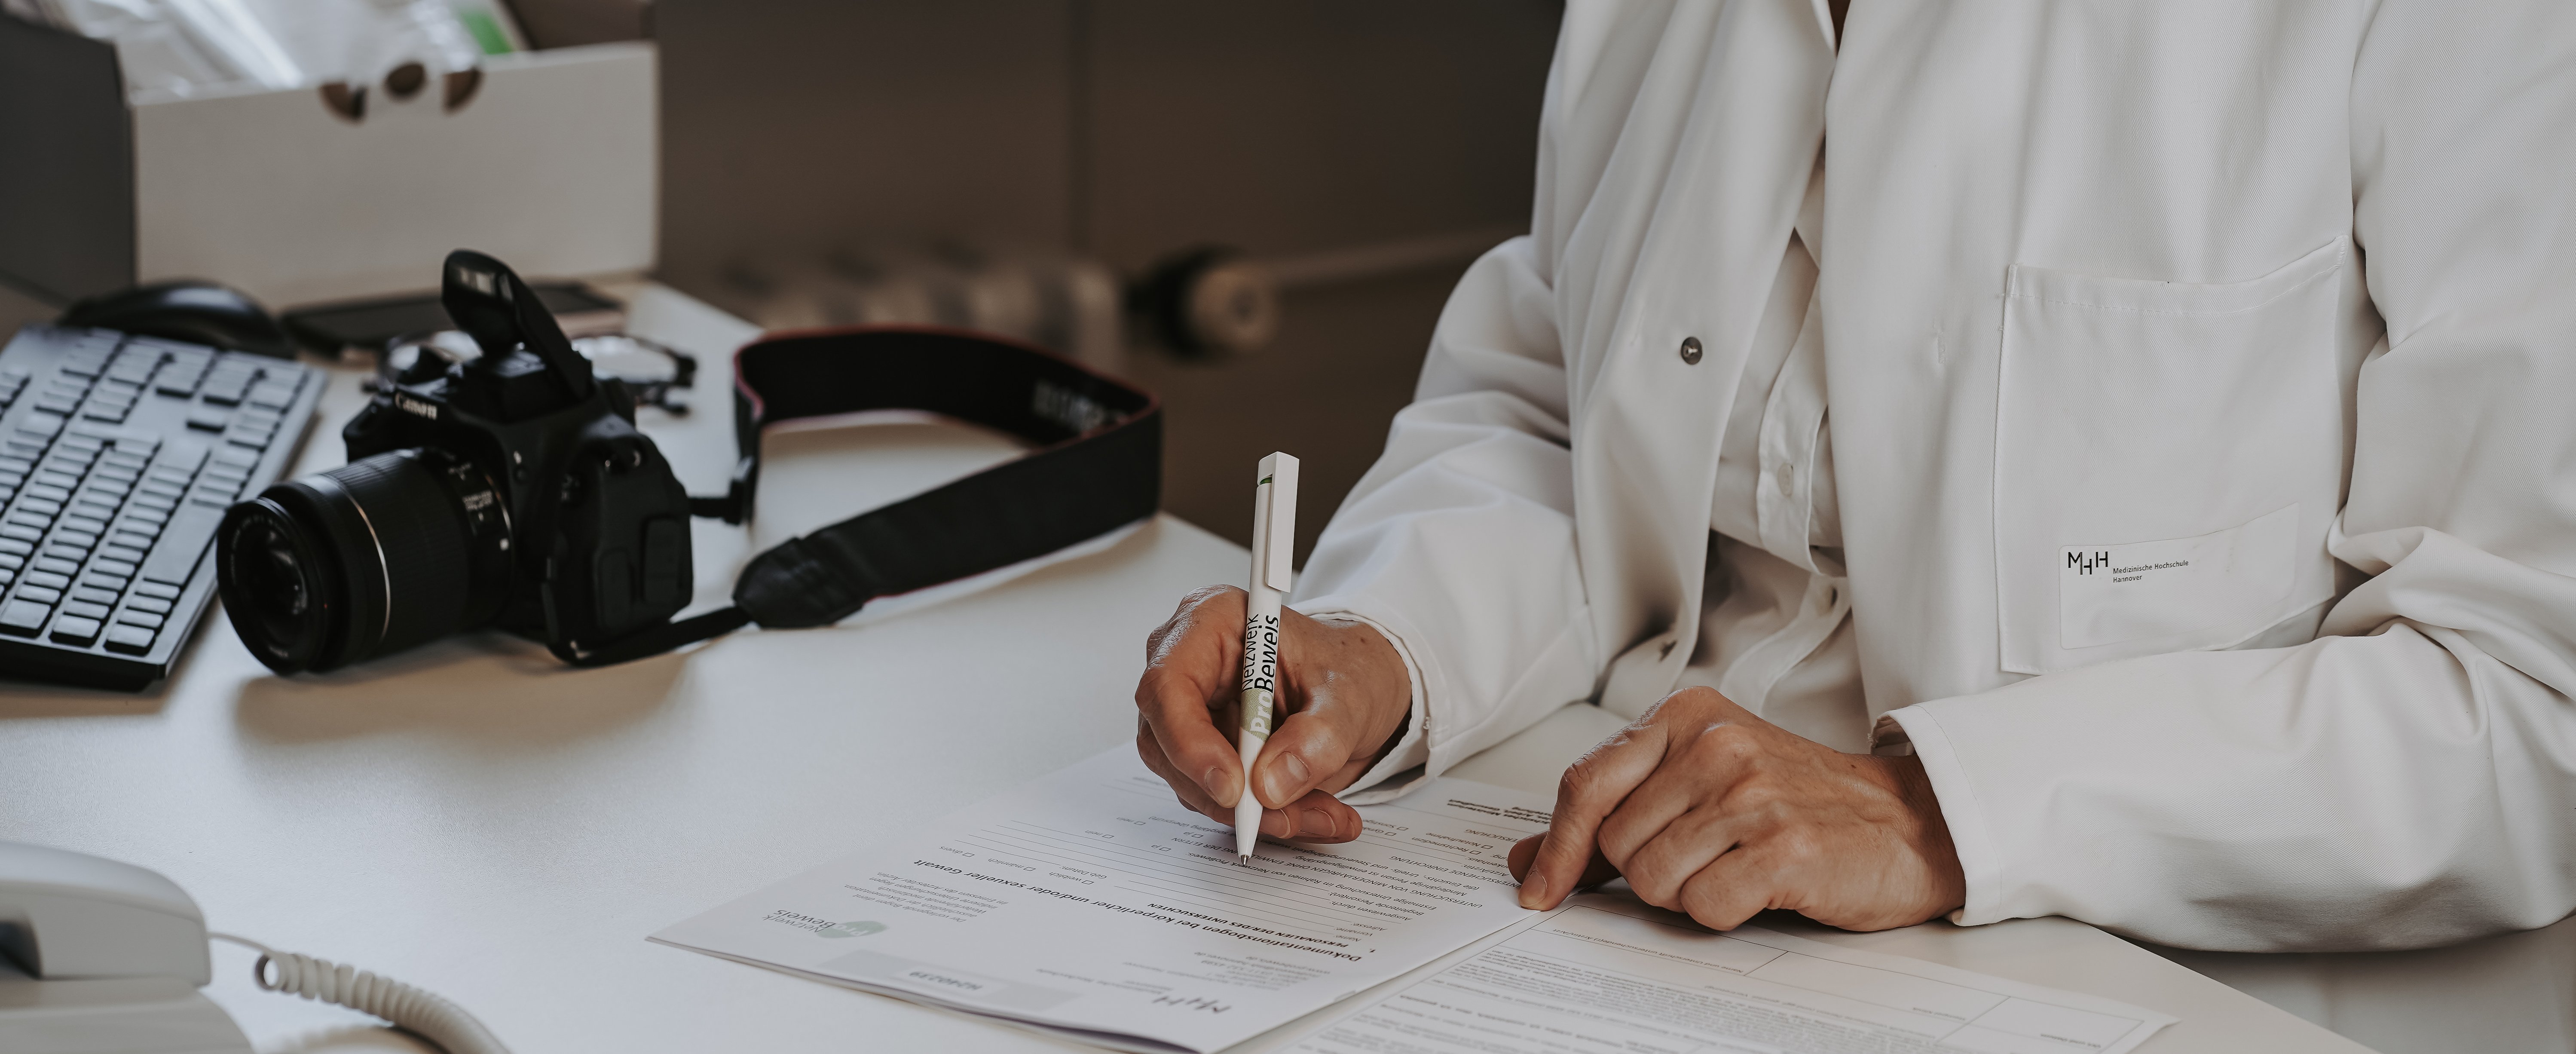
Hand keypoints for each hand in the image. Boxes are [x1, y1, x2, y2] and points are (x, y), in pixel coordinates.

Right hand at [1134, 585, 1411, 843]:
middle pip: (1168, 742)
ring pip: (1191, 781)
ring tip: (1321, 812)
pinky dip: (1265, 816)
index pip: (1168, 684)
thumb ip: (1318, 736)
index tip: (1232, 787)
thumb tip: (1270, 784)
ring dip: (1254, 812)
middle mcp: (1189, 663)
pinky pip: (1215, 797)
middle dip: (1227, 792)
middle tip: (1285, 816)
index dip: (1188, 741)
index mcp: (1212, 621)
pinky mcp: (1202, 749)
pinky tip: (1312, 811)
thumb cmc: (1348, 668)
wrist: (1361, 686)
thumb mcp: (1350, 695)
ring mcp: (1189, 710)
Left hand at [1506, 687, 1963, 931]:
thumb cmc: (1798, 803)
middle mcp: (1716, 744)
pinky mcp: (1783, 846)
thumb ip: (1613, 817)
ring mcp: (1750, 793)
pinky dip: (1723, 912)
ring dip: (1687, 893)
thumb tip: (1530, 860)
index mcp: (1687, 716)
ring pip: (1653, 879)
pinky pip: (1703, 906)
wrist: (1904, 823)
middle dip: (1647, 870)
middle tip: (1704, 857)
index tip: (1543, 887)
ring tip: (1734, 867)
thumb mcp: (1700, 786)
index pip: (1587, 782)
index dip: (1557, 845)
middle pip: (1616, 842)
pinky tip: (1759, 886)